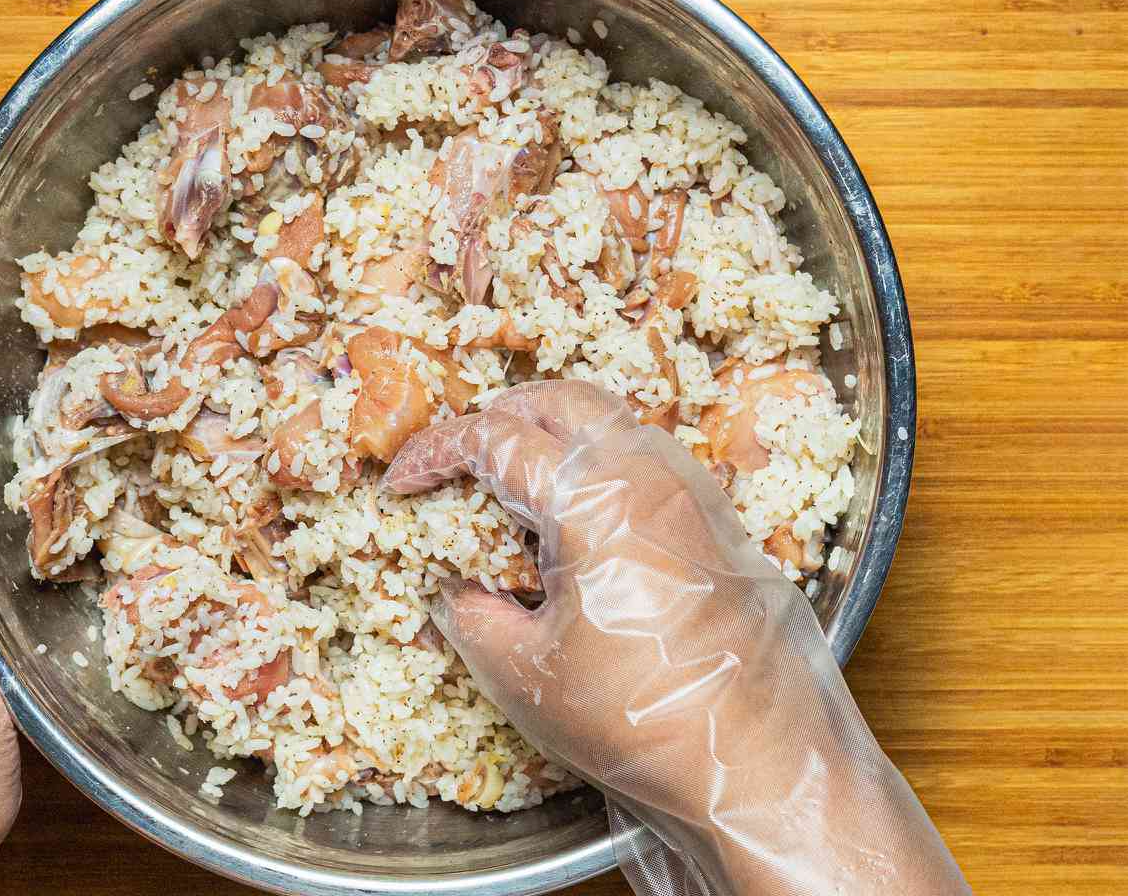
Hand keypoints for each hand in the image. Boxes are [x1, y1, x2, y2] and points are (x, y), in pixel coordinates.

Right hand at [386, 382, 968, 895]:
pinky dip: (602, 461)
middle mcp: (648, 470)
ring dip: (555, 433)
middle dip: (498, 418)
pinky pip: (649, 456)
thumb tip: (456, 590)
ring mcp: (692, 489)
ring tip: (517, 484)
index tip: (403, 481)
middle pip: (558, 400)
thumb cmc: (643, 720)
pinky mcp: (720, 519)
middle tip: (460, 462)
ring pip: (611, 419)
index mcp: (593, 494)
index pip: (495, 439)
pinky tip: (583, 519)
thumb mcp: (525, 676)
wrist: (760, 763)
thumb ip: (472, 616)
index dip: (437, 451)